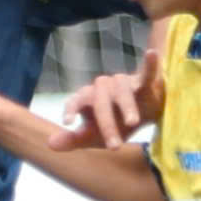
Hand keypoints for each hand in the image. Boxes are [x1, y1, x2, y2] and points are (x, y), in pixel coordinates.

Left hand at [48, 43, 164, 149]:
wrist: (140, 116)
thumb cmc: (113, 124)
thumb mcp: (93, 137)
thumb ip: (73, 140)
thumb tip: (49, 144)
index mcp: (86, 99)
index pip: (75, 102)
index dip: (71, 109)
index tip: (68, 122)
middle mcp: (101, 87)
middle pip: (101, 103)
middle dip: (107, 125)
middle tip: (114, 146)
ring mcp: (121, 83)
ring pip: (122, 92)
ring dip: (127, 107)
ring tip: (133, 123)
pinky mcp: (142, 83)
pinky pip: (146, 72)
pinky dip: (149, 64)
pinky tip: (151, 53)